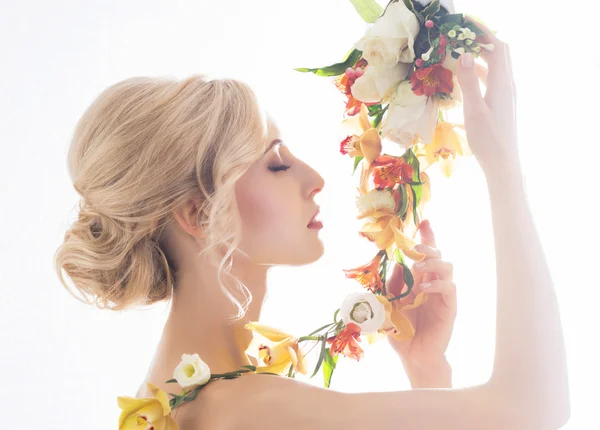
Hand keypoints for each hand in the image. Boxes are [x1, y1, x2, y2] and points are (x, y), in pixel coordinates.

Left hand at [386, 219, 456, 366]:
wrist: (412, 355)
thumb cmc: (401, 329)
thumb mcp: (390, 302)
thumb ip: (393, 283)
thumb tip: (395, 261)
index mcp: (418, 279)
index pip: (424, 253)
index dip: (426, 236)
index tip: (424, 220)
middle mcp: (432, 282)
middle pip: (437, 255)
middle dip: (429, 244)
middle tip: (417, 245)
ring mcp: (442, 294)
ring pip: (447, 267)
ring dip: (433, 262)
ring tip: (419, 266)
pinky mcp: (450, 308)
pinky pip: (450, 288)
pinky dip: (438, 284)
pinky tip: (426, 287)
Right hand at [456, 16, 519, 173]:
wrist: (503, 163)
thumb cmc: (488, 139)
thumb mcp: (474, 110)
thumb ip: (468, 82)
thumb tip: (463, 54)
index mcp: (502, 84)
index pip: (496, 47)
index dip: (483, 32)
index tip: (465, 24)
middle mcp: (507, 86)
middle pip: (500, 53)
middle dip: (483, 40)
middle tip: (463, 35)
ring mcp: (506, 95)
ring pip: (496, 67)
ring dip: (481, 55)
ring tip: (461, 52)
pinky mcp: (502, 105)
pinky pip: (493, 79)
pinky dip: (481, 71)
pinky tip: (468, 78)